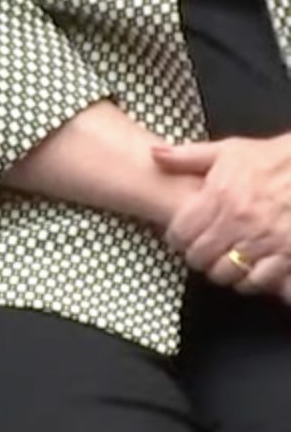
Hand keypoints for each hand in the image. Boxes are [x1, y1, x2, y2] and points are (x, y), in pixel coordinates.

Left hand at [155, 136, 290, 298]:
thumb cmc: (273, 159)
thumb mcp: (229, 151)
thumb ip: (188, 156)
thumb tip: (155, 154)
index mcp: (220, 197)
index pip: (180, 234)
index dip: (177, 239)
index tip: (183, 238)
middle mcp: (239, 221)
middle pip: (200, 258)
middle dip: (198, 257)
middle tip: (204, 252)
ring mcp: (264, 239)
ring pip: (226, 273)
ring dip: (222, 271)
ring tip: (225, 261)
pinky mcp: (287, 253)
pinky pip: (259, 281)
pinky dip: (252, 280)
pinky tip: (251, 270)